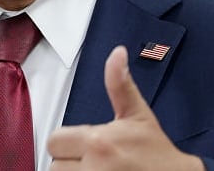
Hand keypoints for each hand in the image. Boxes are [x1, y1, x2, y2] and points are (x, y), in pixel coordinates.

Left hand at [47, 46, 203, 170]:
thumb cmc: (158, 154)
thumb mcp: (138, 116)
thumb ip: (120, 85)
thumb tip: (117, 53)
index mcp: (99, 141)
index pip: (55, 141)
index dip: (67, 144)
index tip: (85, 147)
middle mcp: (95, 166)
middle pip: (55, 165)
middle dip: (71, 164)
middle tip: (94, 162)